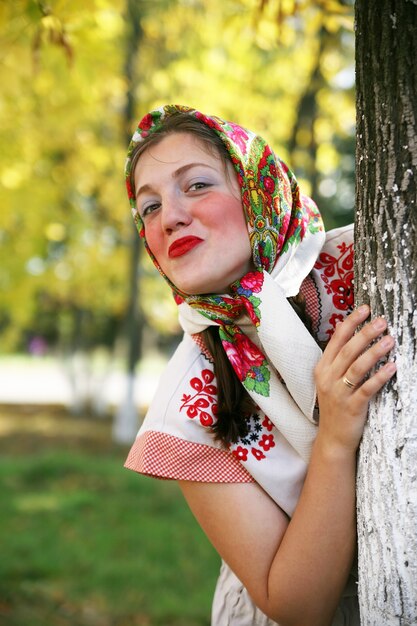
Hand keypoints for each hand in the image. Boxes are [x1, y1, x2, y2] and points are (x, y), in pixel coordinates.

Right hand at [314, 304, 396, 453]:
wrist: (332, 438)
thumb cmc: (335, 406)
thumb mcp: (330, 380)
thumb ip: (338, 359)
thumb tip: (348, 332)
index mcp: (322, 368)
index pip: (336, 340)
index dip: (350, 323)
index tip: (364, 309)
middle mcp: (328, 378)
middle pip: (348, 351)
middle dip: (365, 334)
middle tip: (381, 321)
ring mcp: (339, 393)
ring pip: (357, 367)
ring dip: (374, 352)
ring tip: (390, 340)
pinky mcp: (352, 407)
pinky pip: (367, 389)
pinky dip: (380, 377)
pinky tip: (392, 367)